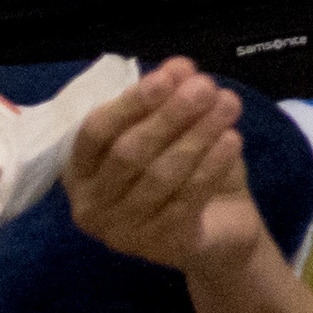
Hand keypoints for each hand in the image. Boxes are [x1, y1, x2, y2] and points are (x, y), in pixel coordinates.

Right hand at [65, 65, 268, 279]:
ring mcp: (123, 232)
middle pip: (128, 153)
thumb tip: (179, 67)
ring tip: (228, 105)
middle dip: (169, 115)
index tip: (167, 76)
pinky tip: (232, 140)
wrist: (221, 230)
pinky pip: (187, 200)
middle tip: (205, 87)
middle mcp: (92, 205)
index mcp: (81, 171)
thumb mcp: (176, 130)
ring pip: (160, 175)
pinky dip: (211, 166)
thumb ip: (169, 98)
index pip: (95, 133)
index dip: (130, 103)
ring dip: (197, 135)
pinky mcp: (163, 246)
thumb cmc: (186, 172)